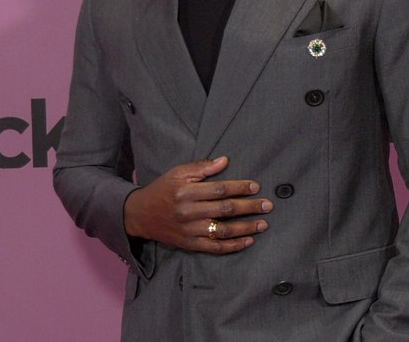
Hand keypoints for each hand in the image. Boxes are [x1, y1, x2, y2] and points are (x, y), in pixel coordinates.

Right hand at [123, 156, 272, 253]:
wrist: (140, 215)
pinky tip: (247, 241)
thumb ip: (201, 168)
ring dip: (246, 228)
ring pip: (223, 231)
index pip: (219, 189)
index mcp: (186, 191)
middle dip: (249, 207)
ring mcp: (190, 231)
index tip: (255, 187)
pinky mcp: (190, 245)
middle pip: (225, 210)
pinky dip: (233, 246)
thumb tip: (225, 160)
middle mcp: (189, 212)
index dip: (239, 188)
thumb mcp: (177, 173)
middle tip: (267, 205)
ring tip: (263, 224)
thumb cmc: (162, 190)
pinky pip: (215, 248)